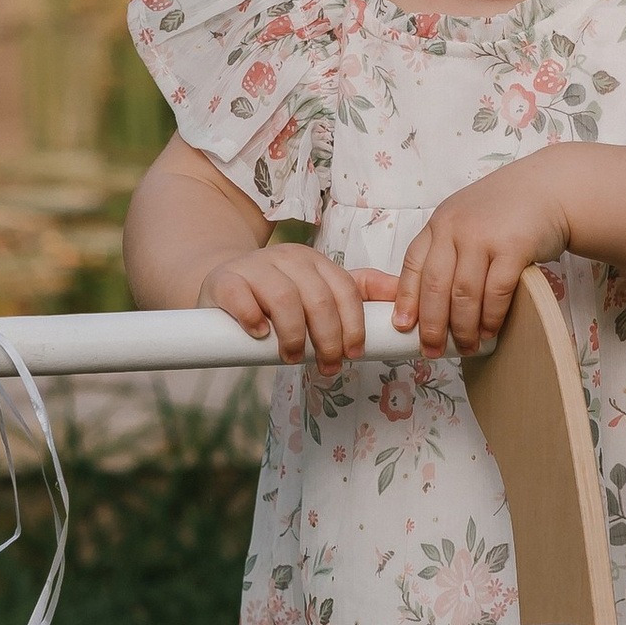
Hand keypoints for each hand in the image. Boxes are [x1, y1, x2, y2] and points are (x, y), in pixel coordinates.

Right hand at [195, 243, 378, 370]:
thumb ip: (359, 289)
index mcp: (315, 262)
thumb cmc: (277, 292)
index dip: (353, 325)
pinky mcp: (225, 279)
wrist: (224, 281)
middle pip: (318, 298)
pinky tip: (260, 334)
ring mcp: (255, 266)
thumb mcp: (318, 288)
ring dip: (293, 334)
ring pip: (284, 297)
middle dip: (328, 338)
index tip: (353, 354)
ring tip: (292, 358)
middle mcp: (287, 258)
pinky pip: (241, 295)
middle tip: (326, 366)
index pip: (345, 290)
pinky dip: (253, 317)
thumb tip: (402, 295)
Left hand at [391, 162, 571, 355]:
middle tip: (433, 350)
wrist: (549, 188)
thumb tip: (429, 300)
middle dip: (432, 325)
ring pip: (464, 294)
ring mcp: (484, 236)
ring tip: (466, 346)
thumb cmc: (506, 211)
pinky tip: (489, 330)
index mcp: (440, 223)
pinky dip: (491, 316)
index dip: (405, 299)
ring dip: (463, 327)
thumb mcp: (466, 218)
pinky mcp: (514, 247)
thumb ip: (447, 248)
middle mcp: (456, 228)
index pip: (413, 265)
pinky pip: (496, 291)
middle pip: (435, 286)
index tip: (403, 326)